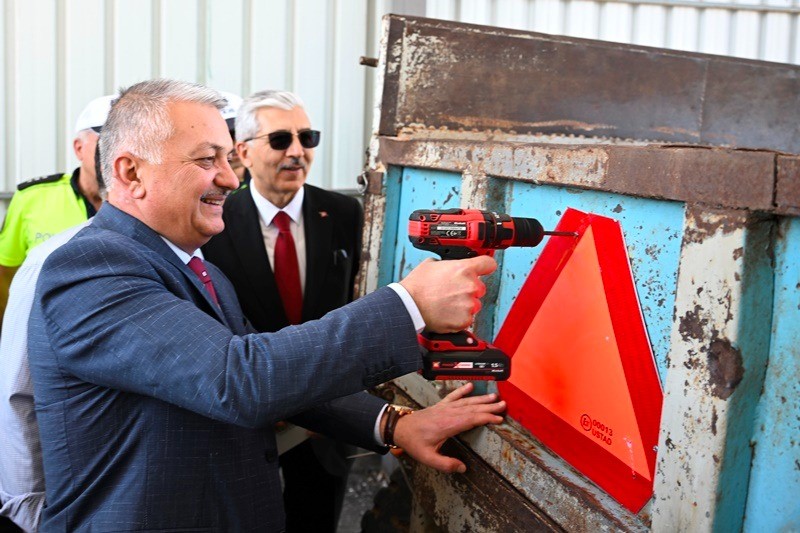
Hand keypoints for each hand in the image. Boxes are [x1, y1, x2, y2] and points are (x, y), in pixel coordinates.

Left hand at [391, 383, 505, 472]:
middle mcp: (448, 414)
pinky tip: (470, 386)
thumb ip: (445, 464)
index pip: (471, 419)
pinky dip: (462, 390)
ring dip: (480, 399)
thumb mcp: (428, 458)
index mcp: (447, 425)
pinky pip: (453, 396)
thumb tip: (462, 468)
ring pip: (466, 401)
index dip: (486, 418)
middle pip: (472, 408)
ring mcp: (444, 408)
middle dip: (489, 406)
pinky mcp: (440, 406)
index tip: (498, 419)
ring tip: (494, 396)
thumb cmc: (414, 442)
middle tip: (503, 405)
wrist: (400, 429)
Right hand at [399, 256, 496, 331]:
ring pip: (474, 304)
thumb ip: (448, 264)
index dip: (485, 266)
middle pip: (481, 287)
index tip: (483, 269)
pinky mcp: (465, 320)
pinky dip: (459, 317)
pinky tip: (446, 313)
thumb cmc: (417, 286)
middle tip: (453, 292)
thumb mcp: (432, 264)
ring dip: (465, 305)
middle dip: (469, 290)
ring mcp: (469, 304)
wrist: (409, 305)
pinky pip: (468, 318)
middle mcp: (471, 286)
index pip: (488, 264)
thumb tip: (450, 266)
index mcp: (464, 269)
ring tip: (447, 304)